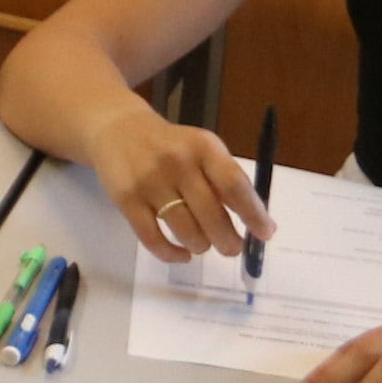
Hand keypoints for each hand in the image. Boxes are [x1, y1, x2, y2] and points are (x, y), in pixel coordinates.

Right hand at [86, 103, 276, 262]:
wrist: (116, 127)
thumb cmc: (170, 145)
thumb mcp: (200, 149)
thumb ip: (224, 181)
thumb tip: (256, 223)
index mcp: (202, 147)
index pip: (234, 186)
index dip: (253, 214)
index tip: (265, 234)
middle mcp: (177, 162)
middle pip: (211, 215)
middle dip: (229, 241)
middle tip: (232, 247)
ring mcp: (149, 181)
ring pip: (186, 232)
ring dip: (201, 246)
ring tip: (202, 243)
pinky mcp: (126, 199)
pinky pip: (154, 240)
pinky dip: (172, 255)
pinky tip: (181, 254)